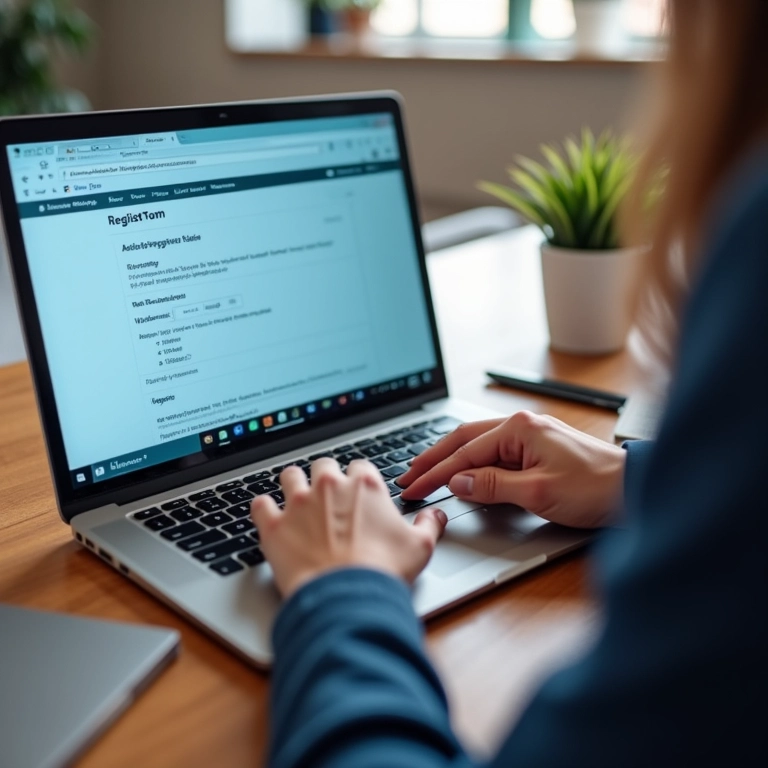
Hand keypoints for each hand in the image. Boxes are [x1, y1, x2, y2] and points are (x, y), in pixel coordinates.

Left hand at [251, 458, 447, 598]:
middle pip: (323, 465)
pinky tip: (267, 515)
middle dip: (325, 478)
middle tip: (328, 498)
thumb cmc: (383, 572)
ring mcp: (298, 504)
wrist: (346, 597)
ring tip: (296, 499)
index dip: (359, 481)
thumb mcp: (420, 547)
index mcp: (364, 485)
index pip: (359, 467)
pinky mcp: (273, 526)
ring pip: (289, 476)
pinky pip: (259, 504)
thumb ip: (429, 525)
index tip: (359, 495)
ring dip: (293, 485)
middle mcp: (329, 486)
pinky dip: (263, 509)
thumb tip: (436, 515)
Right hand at [398, 411, 625, 528]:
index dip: (436, 473)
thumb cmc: (595, 487)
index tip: (414, 488)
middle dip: (434, 458)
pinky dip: (473, 462)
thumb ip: (492, 486)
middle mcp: (522, 425)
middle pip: (464, 439)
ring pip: (478, 444)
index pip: (464, 452)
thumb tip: (457, 483)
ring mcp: (530, 435)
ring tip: (426, 472)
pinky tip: (462, 471)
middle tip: (408, 475)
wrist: (634, 488)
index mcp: (519, 428)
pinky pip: (495, 453)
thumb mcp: (537, 492)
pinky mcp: (538, 449)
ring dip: (451, 459)